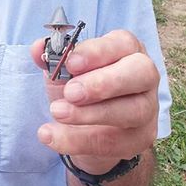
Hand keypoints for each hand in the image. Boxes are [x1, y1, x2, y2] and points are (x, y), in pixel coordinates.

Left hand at [30, 30, 158, 173]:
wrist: (85, 125)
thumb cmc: (79, 83)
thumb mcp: (63, 67)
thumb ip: (52, 55)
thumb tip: (37, 47)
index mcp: (126, 48)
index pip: (122, 43)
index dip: (96, 52)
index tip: (70, 63)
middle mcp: (144, 75)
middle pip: (140, 73)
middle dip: (103, 82)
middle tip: (70, 92)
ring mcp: (148, 108)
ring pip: (132, 110)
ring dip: (90, 114)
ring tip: (57, 112)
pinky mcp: (140, 139)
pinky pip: (113, 142)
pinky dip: (78, 140)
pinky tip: (51, 135)